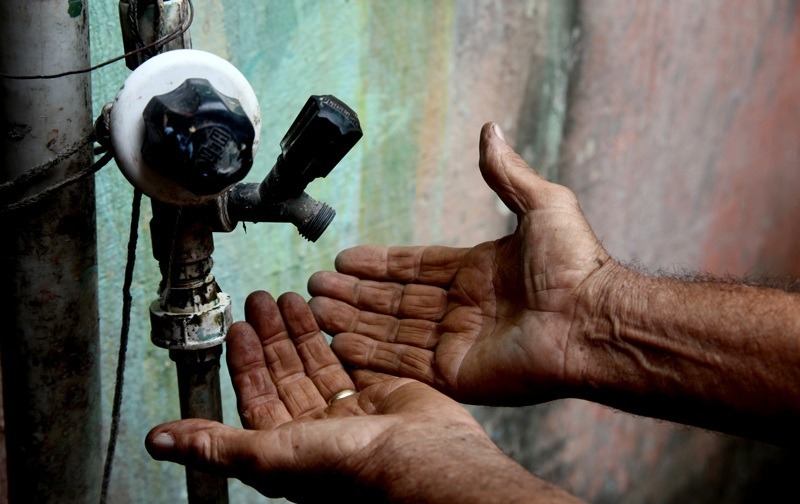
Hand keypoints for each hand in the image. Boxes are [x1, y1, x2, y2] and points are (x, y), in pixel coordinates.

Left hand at [146, 291, 557, 501]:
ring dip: (300, 330)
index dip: (244, 362)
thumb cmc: (349, 467)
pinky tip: (328, 315)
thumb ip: (214, 444)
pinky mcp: (380, 392)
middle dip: (270, 336)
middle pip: (285, 374)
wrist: (421, 459)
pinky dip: (337, 337)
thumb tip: (159, 441)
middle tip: (260, 299)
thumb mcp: (268, 454)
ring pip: (317, 363)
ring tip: (289, 297)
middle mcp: (317, 430)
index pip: (256, 397)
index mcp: (287, 448)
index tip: (237, 327)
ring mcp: (351, 411)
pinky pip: (351, 359)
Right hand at [308, 123, 612, 404]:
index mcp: (477, 273)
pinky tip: (338, 342)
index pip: (415, 268)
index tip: (345, 259)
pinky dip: (369, 354)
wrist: (594, 320)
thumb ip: (506, 172)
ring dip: (352, 319)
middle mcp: (462, 309)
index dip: (379, 264)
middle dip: (353, 292)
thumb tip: (490, 130)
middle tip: (314, 285)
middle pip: (394, 299)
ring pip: (391, 329)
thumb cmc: (575, 265)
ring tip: (314, 309)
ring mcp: (457, 344)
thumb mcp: (541, 204)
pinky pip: (403, 363)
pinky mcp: (455, 374)